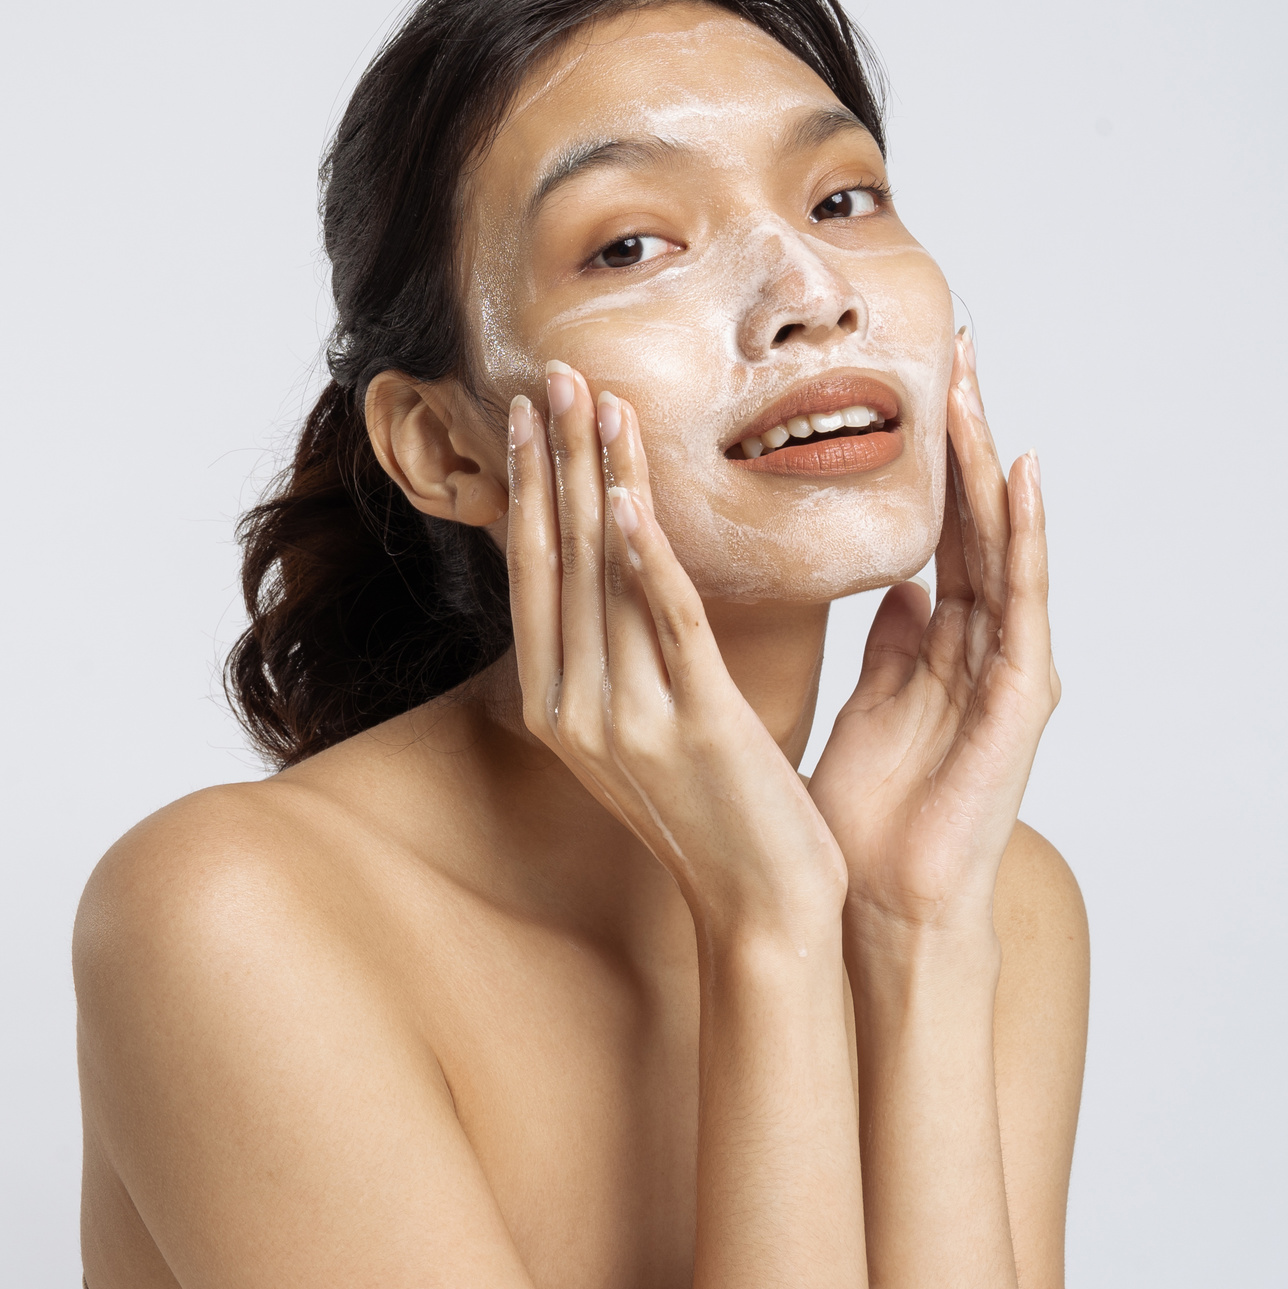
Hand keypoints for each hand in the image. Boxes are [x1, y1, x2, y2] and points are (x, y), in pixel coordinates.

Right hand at [508, 361, 847, 941]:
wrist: (762, 913)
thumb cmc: (719, 817)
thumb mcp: (649, 730)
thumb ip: (623, 658)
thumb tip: (618, 575)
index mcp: (559, 710)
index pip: (533, 577)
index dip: (526, 490)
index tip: (525, 414)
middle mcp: (576, 711)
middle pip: (556, 561)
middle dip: (551, 461)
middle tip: (551, 375)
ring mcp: (627, 720)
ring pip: (602, 576)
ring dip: (595, 479)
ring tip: (595, 401)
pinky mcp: (693, 724)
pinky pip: (660, 622)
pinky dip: (640, 554)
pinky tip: (623, 496)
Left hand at [807, 332, 1058, 943]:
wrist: (881, 902)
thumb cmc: (869, 814)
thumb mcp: (872, 701)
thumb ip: (891, 640)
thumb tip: (895, 581)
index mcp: (945, 640)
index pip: (942, 524)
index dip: (932, 453)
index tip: (918, 374)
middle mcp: (987, 643)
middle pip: (976, 515)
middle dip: (967, 430)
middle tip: (956, 341)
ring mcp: (1010, 666)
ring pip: (1000, 540)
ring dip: (988, 459)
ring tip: (976, 382)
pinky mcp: (1020, 698)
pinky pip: (1019, 599)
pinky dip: (1020, 535)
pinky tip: (1016, 477)